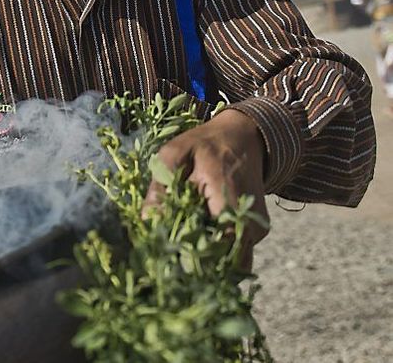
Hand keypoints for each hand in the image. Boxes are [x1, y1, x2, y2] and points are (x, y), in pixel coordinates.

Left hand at [142, 109, 269, 268]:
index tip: (165, 263)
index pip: (214, 248)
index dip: (189, 259)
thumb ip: (161, 186)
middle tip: (167, 262)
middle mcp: (249, 222)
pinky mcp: (256, 232)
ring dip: (206, 259)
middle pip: (223, 262)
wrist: (245, 138)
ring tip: (179, 250)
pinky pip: (234, 251)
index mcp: (227, 200)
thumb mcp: (175, 154)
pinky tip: (194, 239)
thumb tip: (146, 221)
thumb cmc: (206, 145)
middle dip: (195, 265)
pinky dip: (214, 250)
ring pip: (230, 262)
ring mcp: (256, 230)